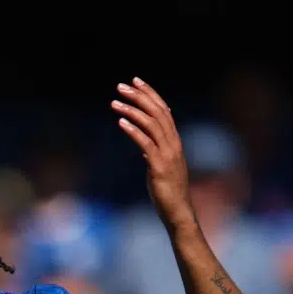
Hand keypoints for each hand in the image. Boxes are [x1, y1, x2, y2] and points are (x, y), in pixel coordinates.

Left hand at [111, 78, 192, 227]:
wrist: (177, 212)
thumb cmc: (167, 191)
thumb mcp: (160, 165)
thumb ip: (154, 151)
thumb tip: (144, 143)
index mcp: (174, 141)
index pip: (163, 110)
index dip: (150, 94)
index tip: (136, 81)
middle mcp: (173, 144)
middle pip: (157, 112)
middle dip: (139, 96)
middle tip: (121, 86)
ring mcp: (168, 155)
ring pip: (152, 124)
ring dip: (132, 110)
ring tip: (115, 102)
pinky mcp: (159, 167)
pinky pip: (146, 144)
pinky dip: (134, 131)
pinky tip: (120, 123)